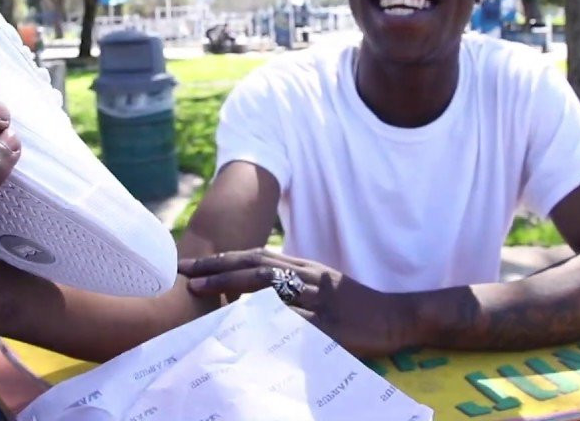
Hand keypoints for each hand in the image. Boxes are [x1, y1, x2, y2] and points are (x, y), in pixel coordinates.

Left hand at [178, 248, 412, 356]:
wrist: (396, 316)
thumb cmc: (355, 305)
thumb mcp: (320, 289)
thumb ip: (290, 289)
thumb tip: (250, 295)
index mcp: (304, 267)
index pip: (256, 257)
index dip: (222, 260)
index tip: (192, 265)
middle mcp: (307, 276)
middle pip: (254, 264)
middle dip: (215, 267)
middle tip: (183, 273)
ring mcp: (317, 298)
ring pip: (268, 284)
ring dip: (230, 284)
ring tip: (201, 289)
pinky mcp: (328, 323)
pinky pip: (293, 319)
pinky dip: (266, 318)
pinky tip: (242, 322)